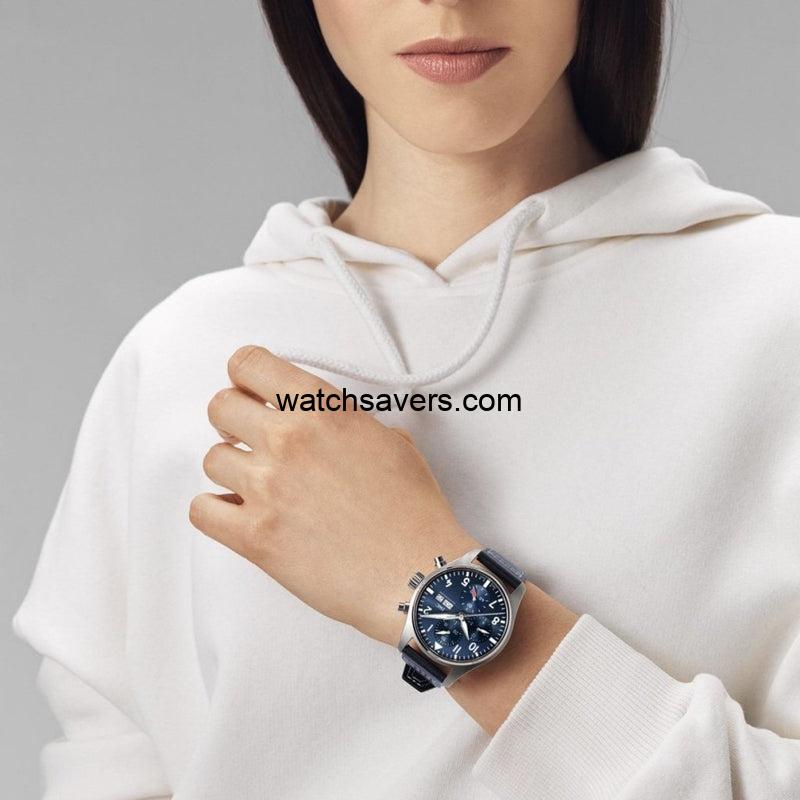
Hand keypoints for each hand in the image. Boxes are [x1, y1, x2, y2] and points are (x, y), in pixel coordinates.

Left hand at [189, 345, 479, 646]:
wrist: (416, 575)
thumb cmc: (412, 515)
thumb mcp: (392, 444)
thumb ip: (347, 424)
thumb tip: (328, 427)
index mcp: (322, 411)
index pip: (250, 365)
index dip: (244, 376)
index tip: (248, 388)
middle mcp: (290, 440)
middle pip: (220, 407)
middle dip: (233, 420)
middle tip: (249, 436)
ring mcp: (267, 487)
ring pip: (211, 458)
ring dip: (231, 469)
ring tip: (257, 484)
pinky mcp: (254, 536)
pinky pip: (202, 510)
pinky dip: (215, 511)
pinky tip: (238, 514)